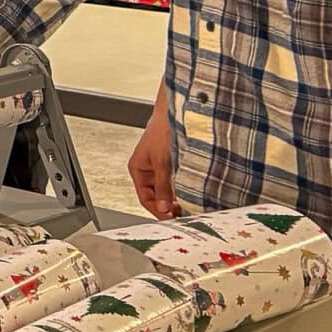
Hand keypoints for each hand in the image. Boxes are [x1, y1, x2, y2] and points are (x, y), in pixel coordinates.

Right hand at [127, 100, 179, 219]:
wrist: (175, 112)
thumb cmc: (162, 130)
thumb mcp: (162, 162)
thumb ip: (162, 186)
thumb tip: (163, 207)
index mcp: (138, 170)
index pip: (145, 198)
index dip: (158, 210)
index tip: (172, 219)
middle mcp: (148, 171)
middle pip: (157, 197)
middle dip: (169, 206)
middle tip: (184, 216)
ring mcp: (161, 167)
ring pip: (168, 190)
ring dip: (178, 198)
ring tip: (190, 206)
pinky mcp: (173, 163)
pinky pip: (177, 182)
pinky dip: (184, 189)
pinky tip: (193, 194)